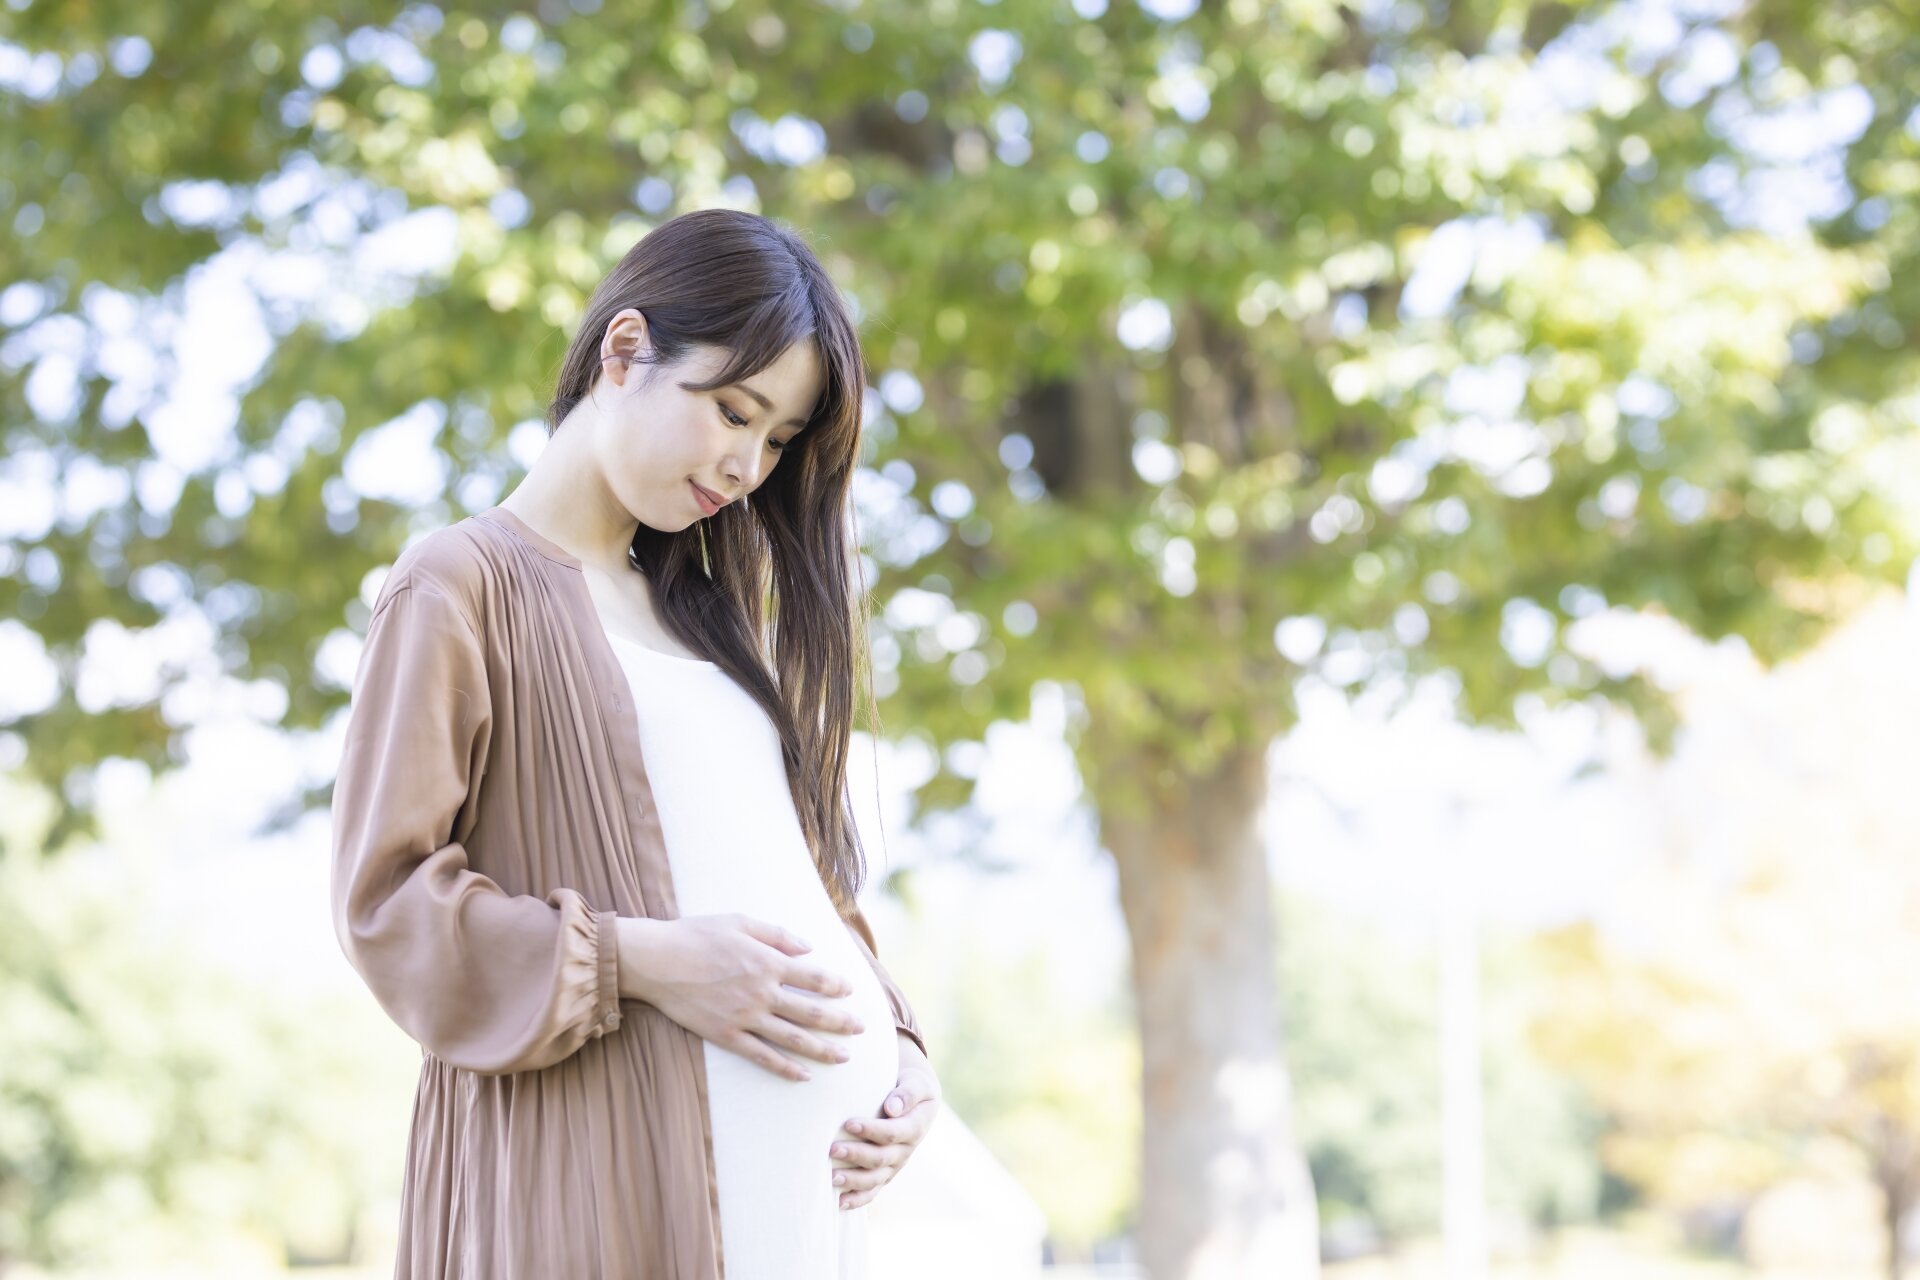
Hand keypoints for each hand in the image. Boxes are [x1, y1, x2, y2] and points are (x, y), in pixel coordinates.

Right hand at [619, 913, 864, 1080]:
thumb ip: (778, 935)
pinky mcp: (726, 1035)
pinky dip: (785, 1067)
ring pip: (792, 1038)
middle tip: (861, 1029)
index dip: (837, 986)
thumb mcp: (740, 921)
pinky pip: (762, 1056)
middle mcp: (762, 992)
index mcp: (768, 962)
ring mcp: (744, 1017)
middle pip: (811, 1012)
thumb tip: (809, 948)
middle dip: (840, 1021)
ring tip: (844, 1057)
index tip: (851, 992)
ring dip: (822, 1049)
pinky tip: (803, 1076)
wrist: (656, 961)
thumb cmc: (697, 935)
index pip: (814, 978)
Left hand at [828, 1032, 940, 1209]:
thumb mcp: (916, 1082)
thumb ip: (907, 1093)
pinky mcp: (885, 1174)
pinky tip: (839, 1202)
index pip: (893, 1133)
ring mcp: (895, 1165)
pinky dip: (857, 1199)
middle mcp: (906, 1150)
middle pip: (881, 1158)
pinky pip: (873, 1191)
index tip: (848, 1123)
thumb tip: (892, 1108)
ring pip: (875, 1179)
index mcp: (915, 1127)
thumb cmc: (910, 1084)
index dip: (872, 1130)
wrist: (916, 1098)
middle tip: (831, 1149)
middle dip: (856, 1155)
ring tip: (831, 1177)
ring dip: (853, 1180)